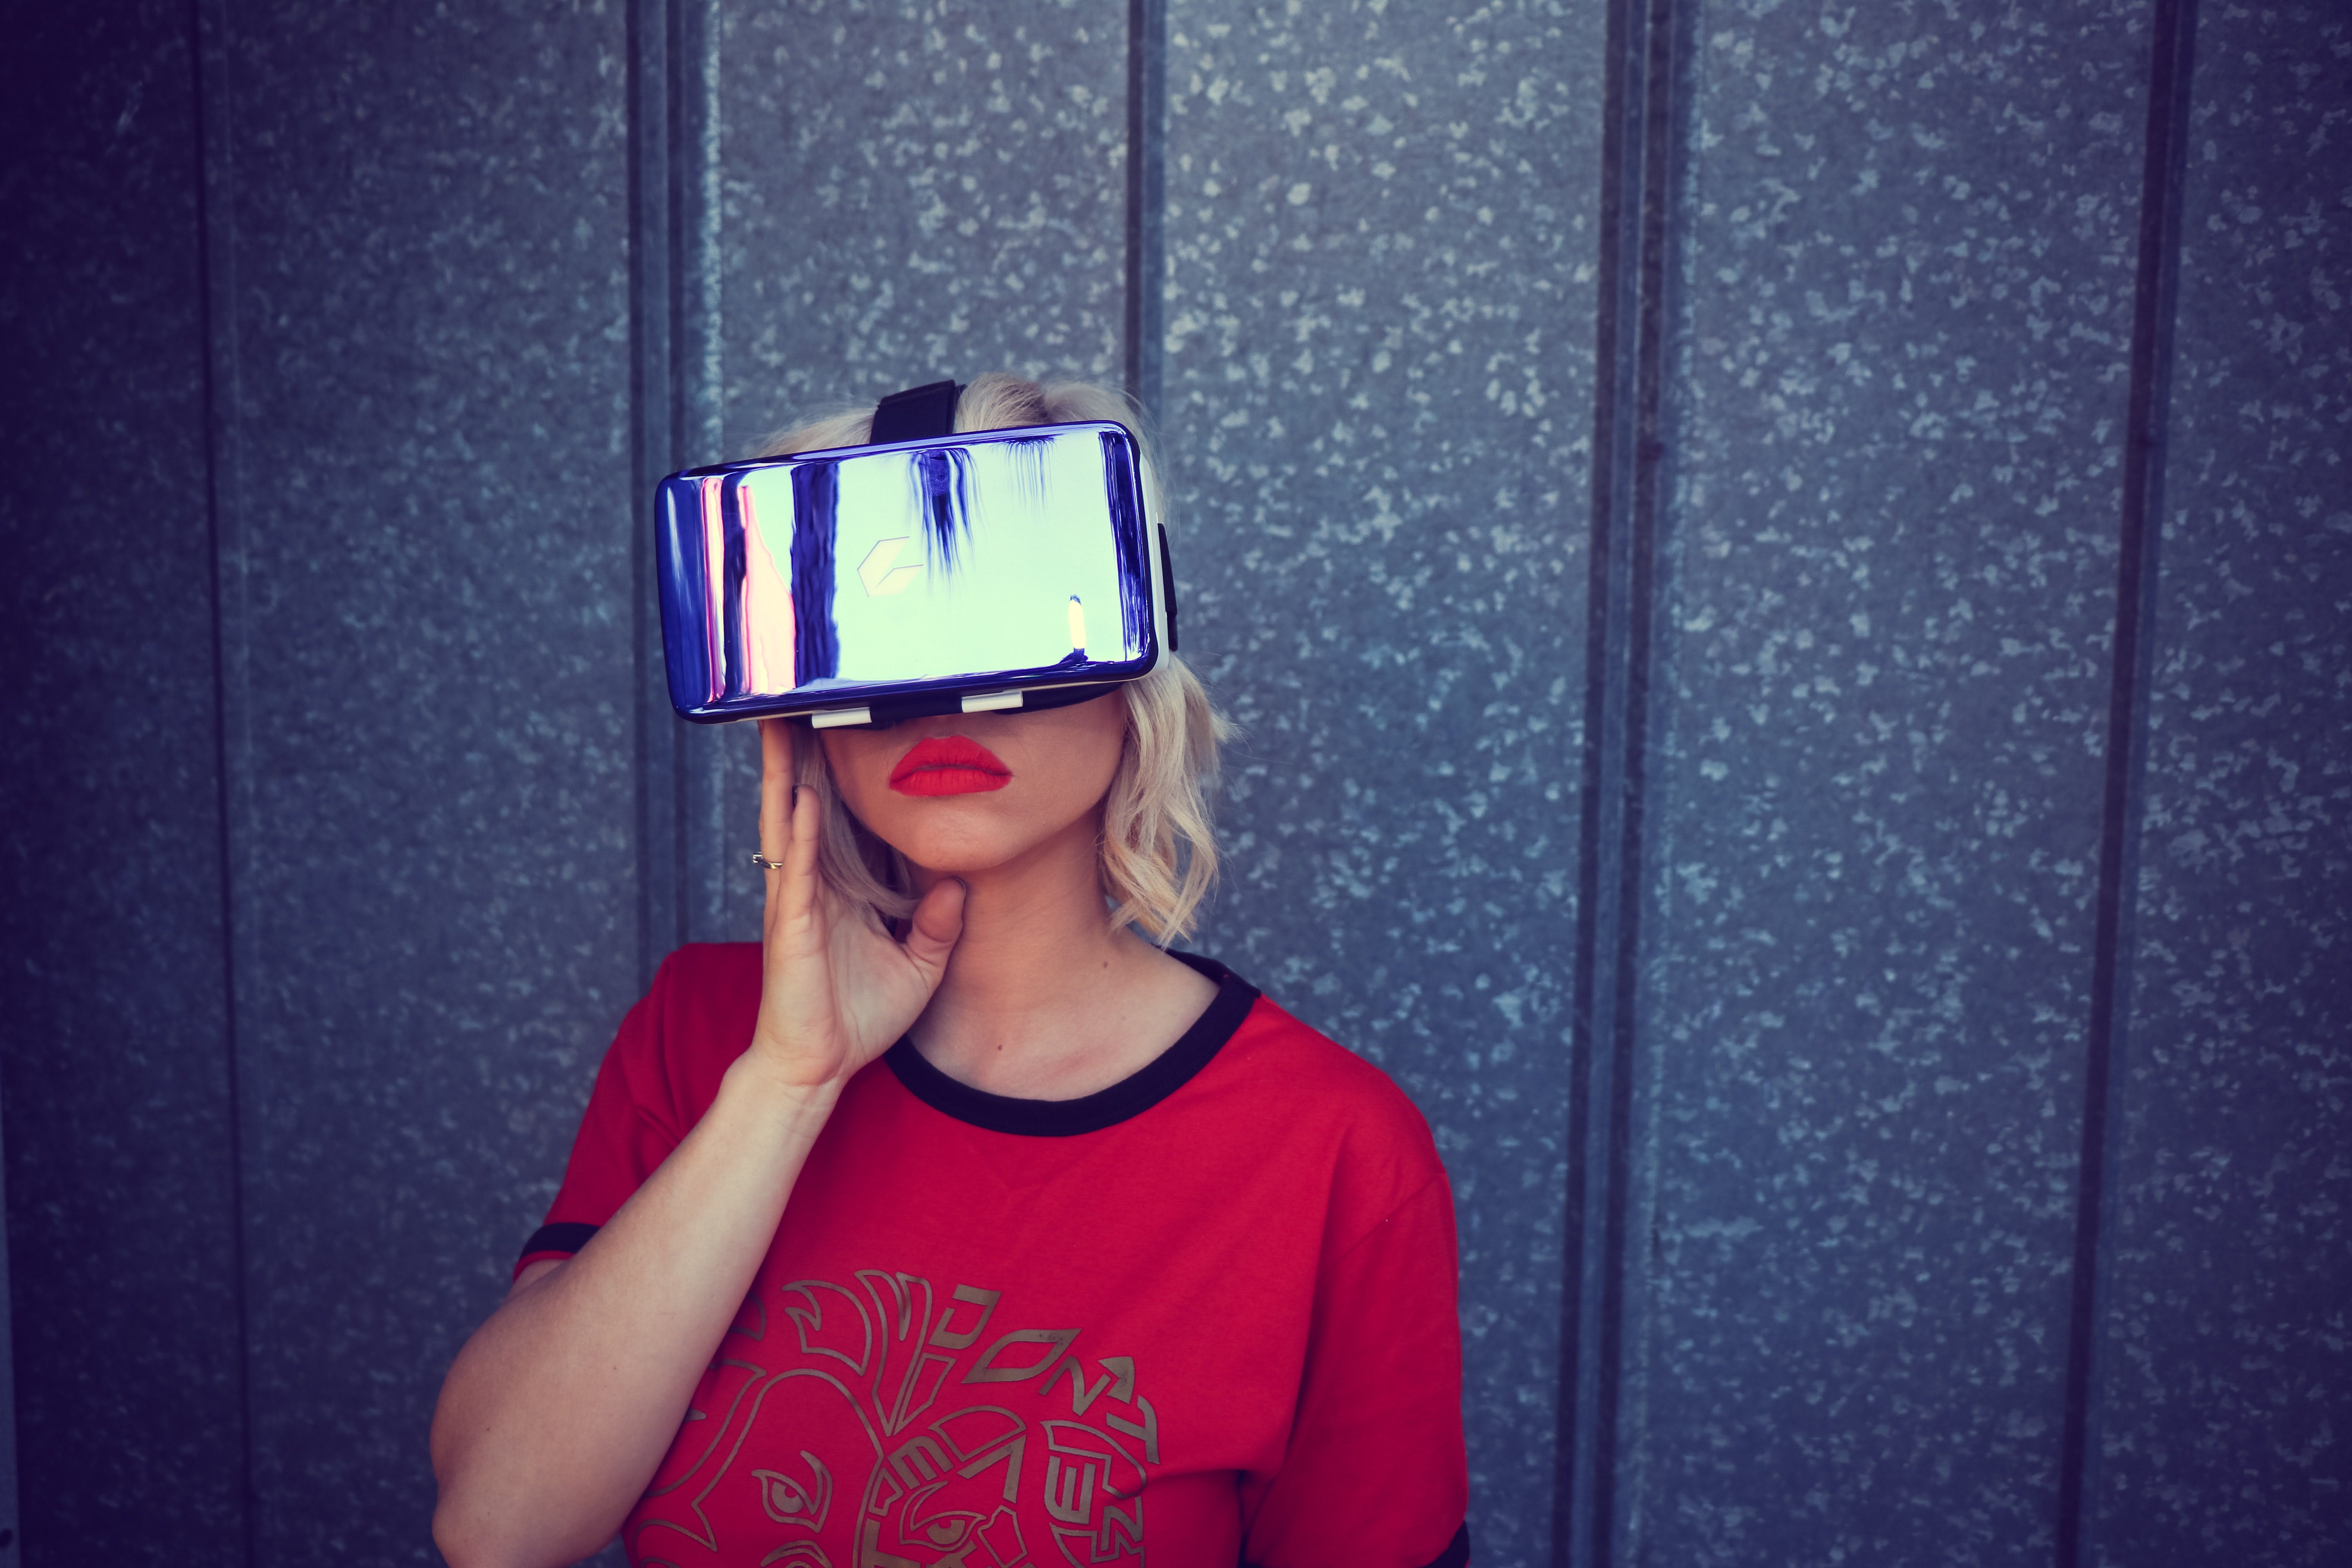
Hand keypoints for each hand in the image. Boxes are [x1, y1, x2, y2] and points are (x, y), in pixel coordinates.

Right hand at [745, 719, 965, 1090]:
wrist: (818, 1066)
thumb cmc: (856, 1017)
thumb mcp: (918, 966)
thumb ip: (937, 924)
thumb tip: (958, 884)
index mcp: (840, 886)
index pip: (842, 816)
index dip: (841, 772)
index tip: (848, 724)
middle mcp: (814, 882)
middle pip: (805, 800)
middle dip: (802, 749)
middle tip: (797, 695)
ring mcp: (797, 899)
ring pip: (788, 819)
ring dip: (787, 771)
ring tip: (782, 720)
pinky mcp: (790, 924)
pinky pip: (797, 868)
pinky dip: (802, 831)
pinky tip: (806, 796)